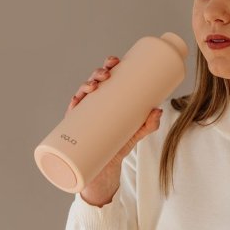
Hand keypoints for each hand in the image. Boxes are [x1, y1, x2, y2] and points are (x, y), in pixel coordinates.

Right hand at [65, 54, 163, 204]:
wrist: (106, 170)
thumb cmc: (119, 145)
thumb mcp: (137, 134)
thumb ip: (149, 124)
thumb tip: (158, 110)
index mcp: (107, 99)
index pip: (106, 77)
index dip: (108, 65)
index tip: (115, 60)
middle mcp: (94, 104)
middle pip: (94, 82)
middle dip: (98, 73)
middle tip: (107, 74)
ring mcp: (84, 115)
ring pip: (81, 94)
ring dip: (85, 86)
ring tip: (94, 86)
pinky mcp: (76, 129)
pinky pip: (71, 115)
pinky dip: (73, 105)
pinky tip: (76, 100)